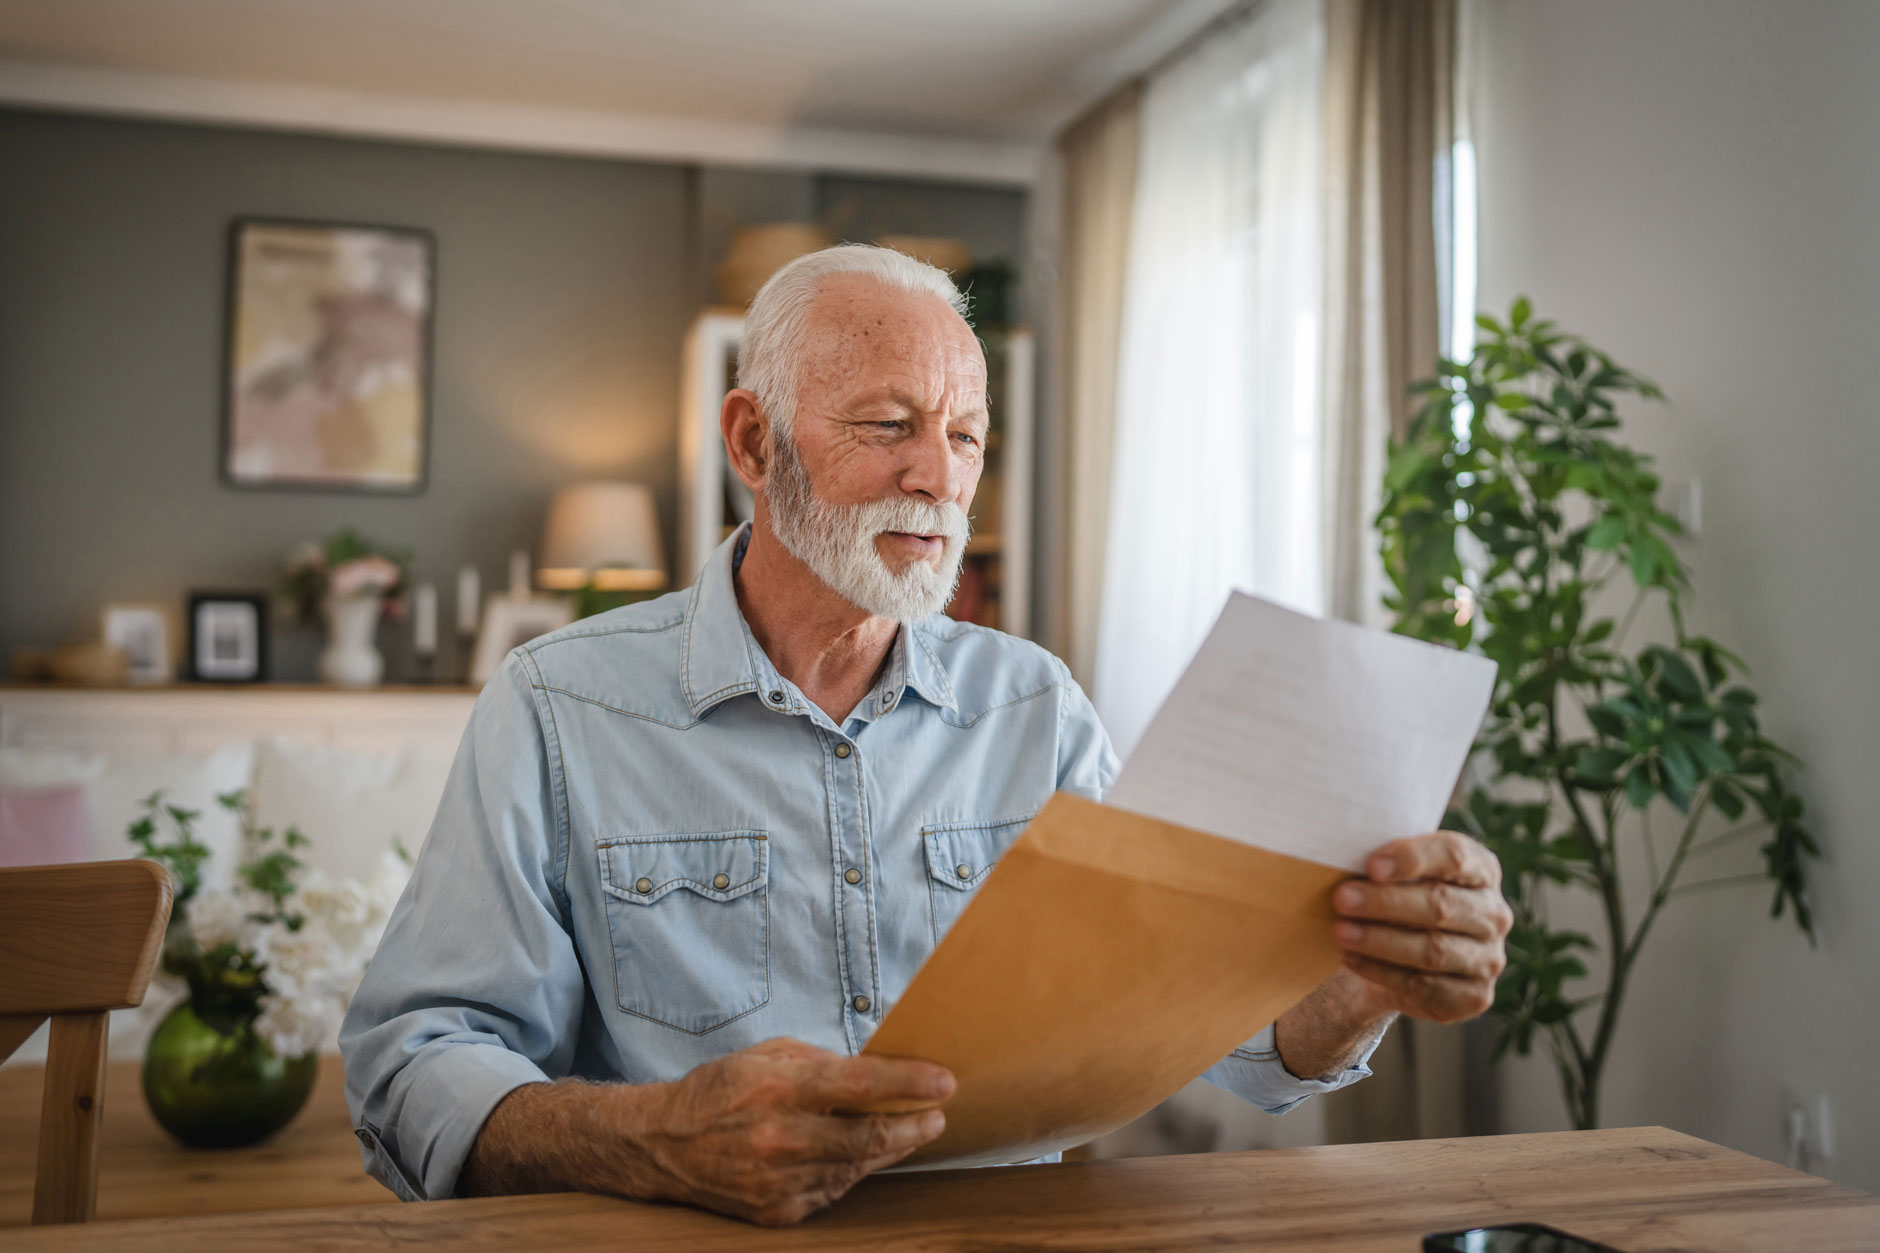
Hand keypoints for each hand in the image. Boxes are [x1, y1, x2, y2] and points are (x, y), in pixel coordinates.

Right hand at [638, 1037, 952, 1225]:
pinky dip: (851, 1172)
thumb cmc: (718, 1090)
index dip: (909, 1083)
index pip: (859, 1084)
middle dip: (914, 1126)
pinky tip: (858, 1157)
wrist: (662, 1146)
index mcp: (778, 1089)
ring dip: (889, 1151)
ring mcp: (779, 1181)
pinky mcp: (778, 1211)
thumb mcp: (767, 1055)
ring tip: (906, 1133)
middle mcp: (780, 1138)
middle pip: (869, 1137)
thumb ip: (822, 1062)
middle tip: (937, 1116)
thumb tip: (874, 1070)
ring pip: (856, 1168)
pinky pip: (833, 1191)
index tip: (944, 1081)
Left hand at [1331, 831, 1511, 1024]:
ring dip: (1381, 940)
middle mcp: (1493, 914)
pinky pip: (1425, 985)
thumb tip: (1345, 857)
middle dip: (1386, 902)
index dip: (1413, 858)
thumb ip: (1387, 863)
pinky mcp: (1474, 996)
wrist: (1405, 958)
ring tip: (1340, 931)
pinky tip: (1351, 958)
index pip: (1455, 856)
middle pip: (1442, 905)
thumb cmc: (1400, 899)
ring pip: (1434, 950)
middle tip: (1342, 899)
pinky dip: (1383, 972)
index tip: (1371, 866)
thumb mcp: (1400, 874)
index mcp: (1482, 870)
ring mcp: (1488, 958)